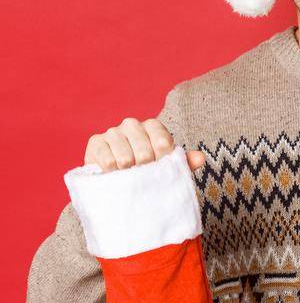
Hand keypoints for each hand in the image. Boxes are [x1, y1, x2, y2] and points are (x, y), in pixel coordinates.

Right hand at [84, 116, 204, 172]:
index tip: (160, 167)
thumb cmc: (148, 169)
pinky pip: (108, 162)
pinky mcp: (95, 142)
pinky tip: (114, 173)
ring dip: (129, 172)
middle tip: (142, 173)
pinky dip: (113, 173)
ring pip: (126, 158)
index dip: (162, 160)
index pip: (163, 142)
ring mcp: (112, 131)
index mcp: (153, 126)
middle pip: (144, 152)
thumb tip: (200, 159)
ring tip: (128, 174)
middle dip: (145, 169)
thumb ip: (184, 162)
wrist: (118, 178)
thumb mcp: (168, 166)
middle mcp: (132, 124)